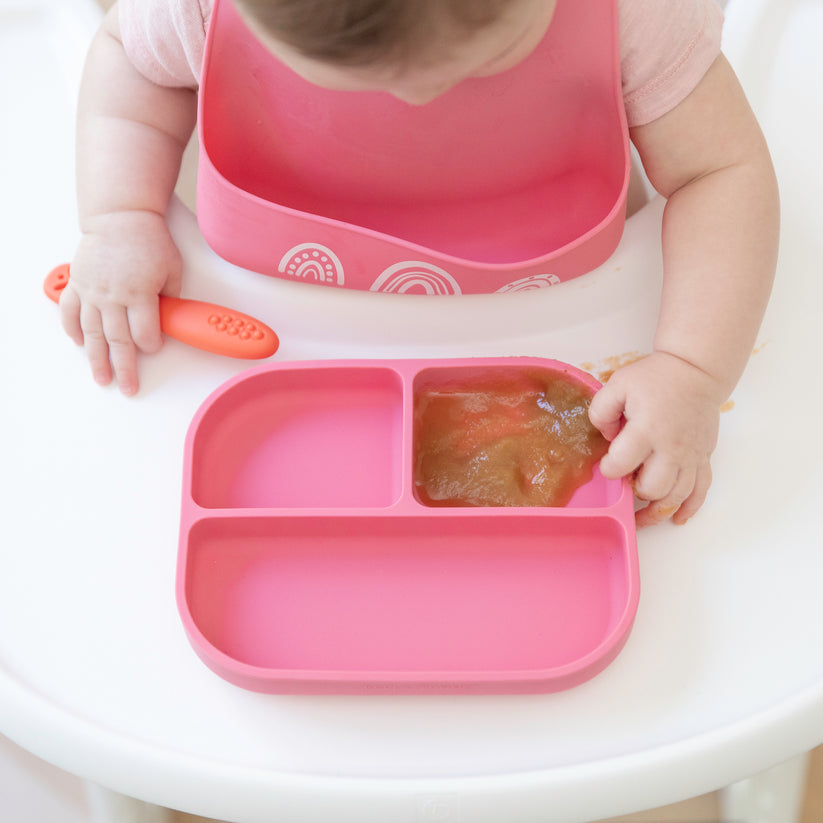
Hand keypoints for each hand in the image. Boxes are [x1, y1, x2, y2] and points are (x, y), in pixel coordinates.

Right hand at [60, 211, 182, 395]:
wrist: (120, 217)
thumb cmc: (149, 241)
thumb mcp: (173, 269)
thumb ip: (171, 298)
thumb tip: (171, 319)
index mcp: (139, 294)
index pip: (145, 333)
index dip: (152, 345)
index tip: (155, 348)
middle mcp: (112, 296)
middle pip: (118, 341)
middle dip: (124, 368)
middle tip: (127, 387)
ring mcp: (92, 291)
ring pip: (93, 333)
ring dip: (96, 358)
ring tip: (101, 377)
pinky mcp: (80, 284)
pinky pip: (71, 312)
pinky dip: (73, 330)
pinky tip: (80, 344)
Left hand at [588, 351, 725, 526]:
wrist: (696, 371)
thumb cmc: (656, 377)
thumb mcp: (618, 384)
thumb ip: (601, 410)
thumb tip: (606, 436)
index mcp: (647, 429)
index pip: (621, 464)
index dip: (609, 469)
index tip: (607, 463)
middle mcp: (672, 447)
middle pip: (652, 488)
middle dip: (634, 490)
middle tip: (627, 479)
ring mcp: (691, 455)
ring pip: (676, 496)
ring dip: (657, 510)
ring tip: (642, 517)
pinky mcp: (704, 458)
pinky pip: (700, 491)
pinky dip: (689, 508)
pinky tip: (677, 518)